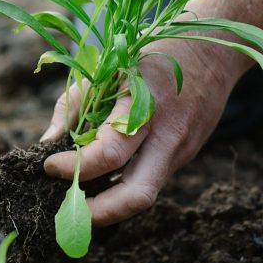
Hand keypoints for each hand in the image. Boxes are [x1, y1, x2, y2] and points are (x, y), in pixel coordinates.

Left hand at [41, 0, 262, 226]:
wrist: (215, 47)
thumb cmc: (153, 51)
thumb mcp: (109, 65)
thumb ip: (75, 105)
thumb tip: (47, 142)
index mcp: (146, 104)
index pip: (109, 153)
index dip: (74, 167)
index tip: (47, 165)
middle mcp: (169, 135)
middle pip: (137, 196)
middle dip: (98, 215)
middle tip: (65, 216)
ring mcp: (182, 150)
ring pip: (144, 194)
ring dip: (109, 206)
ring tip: (75, 204)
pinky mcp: (185, 155)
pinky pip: (151, 179)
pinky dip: (123, 187)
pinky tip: (100, 185)